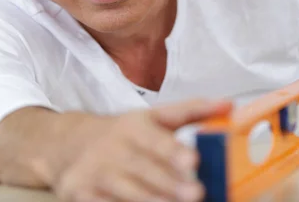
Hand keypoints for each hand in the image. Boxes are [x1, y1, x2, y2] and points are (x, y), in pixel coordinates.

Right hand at [50, 99, 231, 201]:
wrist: (69, 143)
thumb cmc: (124, 133)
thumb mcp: (154, 117)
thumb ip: (192, 111)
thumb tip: (230, 105)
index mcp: (134, 126)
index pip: (156, 139)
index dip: (174, 151)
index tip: (194, 161)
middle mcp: (113, 149)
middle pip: (144, 170)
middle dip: (170, 185)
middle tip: (197, 194)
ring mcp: (95, 173)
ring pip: (127, 192)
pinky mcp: (80, 194)